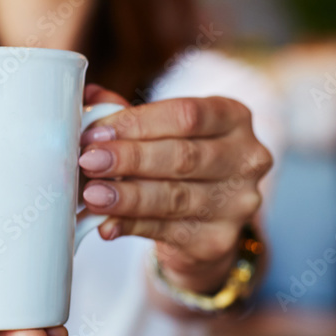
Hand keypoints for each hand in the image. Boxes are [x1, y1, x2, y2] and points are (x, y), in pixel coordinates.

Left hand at [78, 85, 272, 293]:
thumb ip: (129, 115)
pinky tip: (106, 223)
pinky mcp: (218, 239)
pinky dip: (130, 226)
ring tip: (92, 194)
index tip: (97, 132)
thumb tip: (90, 96)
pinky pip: (166, 231)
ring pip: (174, 197)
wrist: (202, 220)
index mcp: (233, 117)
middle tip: (89, 161)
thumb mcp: (162, 130)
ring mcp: (237, 203)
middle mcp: (246, 159)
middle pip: (182, 157)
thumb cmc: (177, 160)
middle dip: (129, 158)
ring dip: (126, 196)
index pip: (186, 115)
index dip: (137, 123)